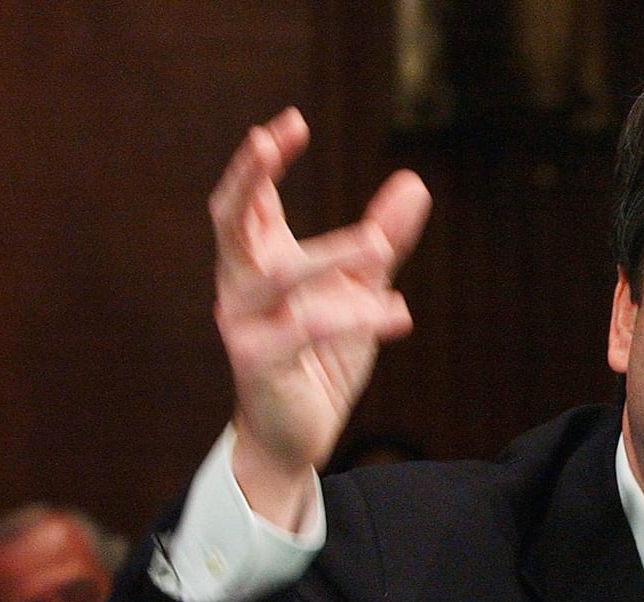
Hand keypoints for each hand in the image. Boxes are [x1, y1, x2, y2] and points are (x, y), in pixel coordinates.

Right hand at [210, 107, 430, 527]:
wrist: (294, 435)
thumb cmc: (319, 357)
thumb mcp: (359, 290)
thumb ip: (382, 241)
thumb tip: (414, 182)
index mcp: (255, 262)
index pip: (246, 200)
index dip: (260, 161)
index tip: (291, 122)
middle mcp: (239, 286)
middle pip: (229, 219)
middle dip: (248, 176)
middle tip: (270, 137)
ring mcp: (243, 324)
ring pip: (275, 275)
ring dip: (329, 254)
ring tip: (380, 245)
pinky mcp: (259, 363)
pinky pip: (303, 330)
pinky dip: (352, 317)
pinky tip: (397, 314)